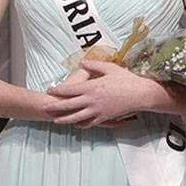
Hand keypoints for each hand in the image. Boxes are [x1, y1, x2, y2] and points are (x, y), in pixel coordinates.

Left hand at [44, 60, 160, 126]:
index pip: (70, 90)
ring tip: (56, 121)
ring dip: (65, 119)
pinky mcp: (105, 117)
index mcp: (92, 87)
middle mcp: (93, 100)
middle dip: (55, 106)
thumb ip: (94, 64)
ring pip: (77, 117)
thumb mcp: (110, 68)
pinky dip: (82, 124)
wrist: (140, 94)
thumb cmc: (126, 79)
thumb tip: (82, 61)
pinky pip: (91, 122)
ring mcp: (98, 111)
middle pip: (69, 105)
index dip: (59, 90)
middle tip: (45, 108)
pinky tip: (77, 124)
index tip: (50, 90)